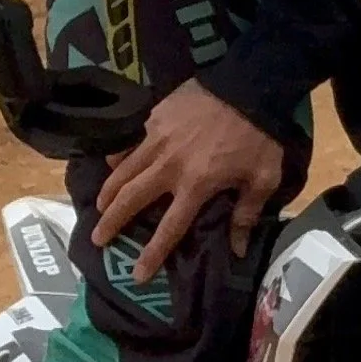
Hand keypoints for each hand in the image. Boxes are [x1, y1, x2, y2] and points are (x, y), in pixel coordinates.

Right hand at [91, 79, 284, 283]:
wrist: (249, 86)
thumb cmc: (260, 137)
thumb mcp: (263, 179)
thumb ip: (245, 214)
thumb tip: (236, 250)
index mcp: (196, 185)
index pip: (169, 228)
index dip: (152, 254)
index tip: (137, 275)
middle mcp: (170, 166)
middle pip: (132, 199)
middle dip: (112, 221)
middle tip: (97, 238)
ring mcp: (158, 139)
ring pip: (123, 170)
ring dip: (108, 191)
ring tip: (98, 206)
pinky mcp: (155, 117)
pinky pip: (130, 141)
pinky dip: (118, 155)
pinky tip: (110, 163)